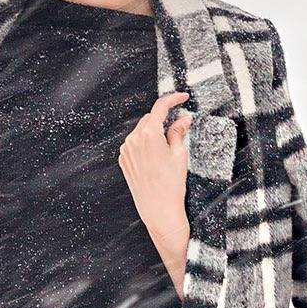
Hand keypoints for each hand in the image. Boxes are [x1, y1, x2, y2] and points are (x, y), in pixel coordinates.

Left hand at [118, 89, 191, 242]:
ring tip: (167, 147)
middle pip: (150, 119)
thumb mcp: (180, 154)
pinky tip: (156, 157)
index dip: (173, 99)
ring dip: (153, 132)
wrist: (159, 210)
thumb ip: (178, 132)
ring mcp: (126, 151)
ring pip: (141, 131)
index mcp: (149, 134)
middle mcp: (133, 140)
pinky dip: (145, 144)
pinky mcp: (124, 161)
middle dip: (163, 119)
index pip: (160, 107)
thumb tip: (182, 120)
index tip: (182, 97)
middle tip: (179, 126)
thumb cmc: (171, 185)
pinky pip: (135, 144)